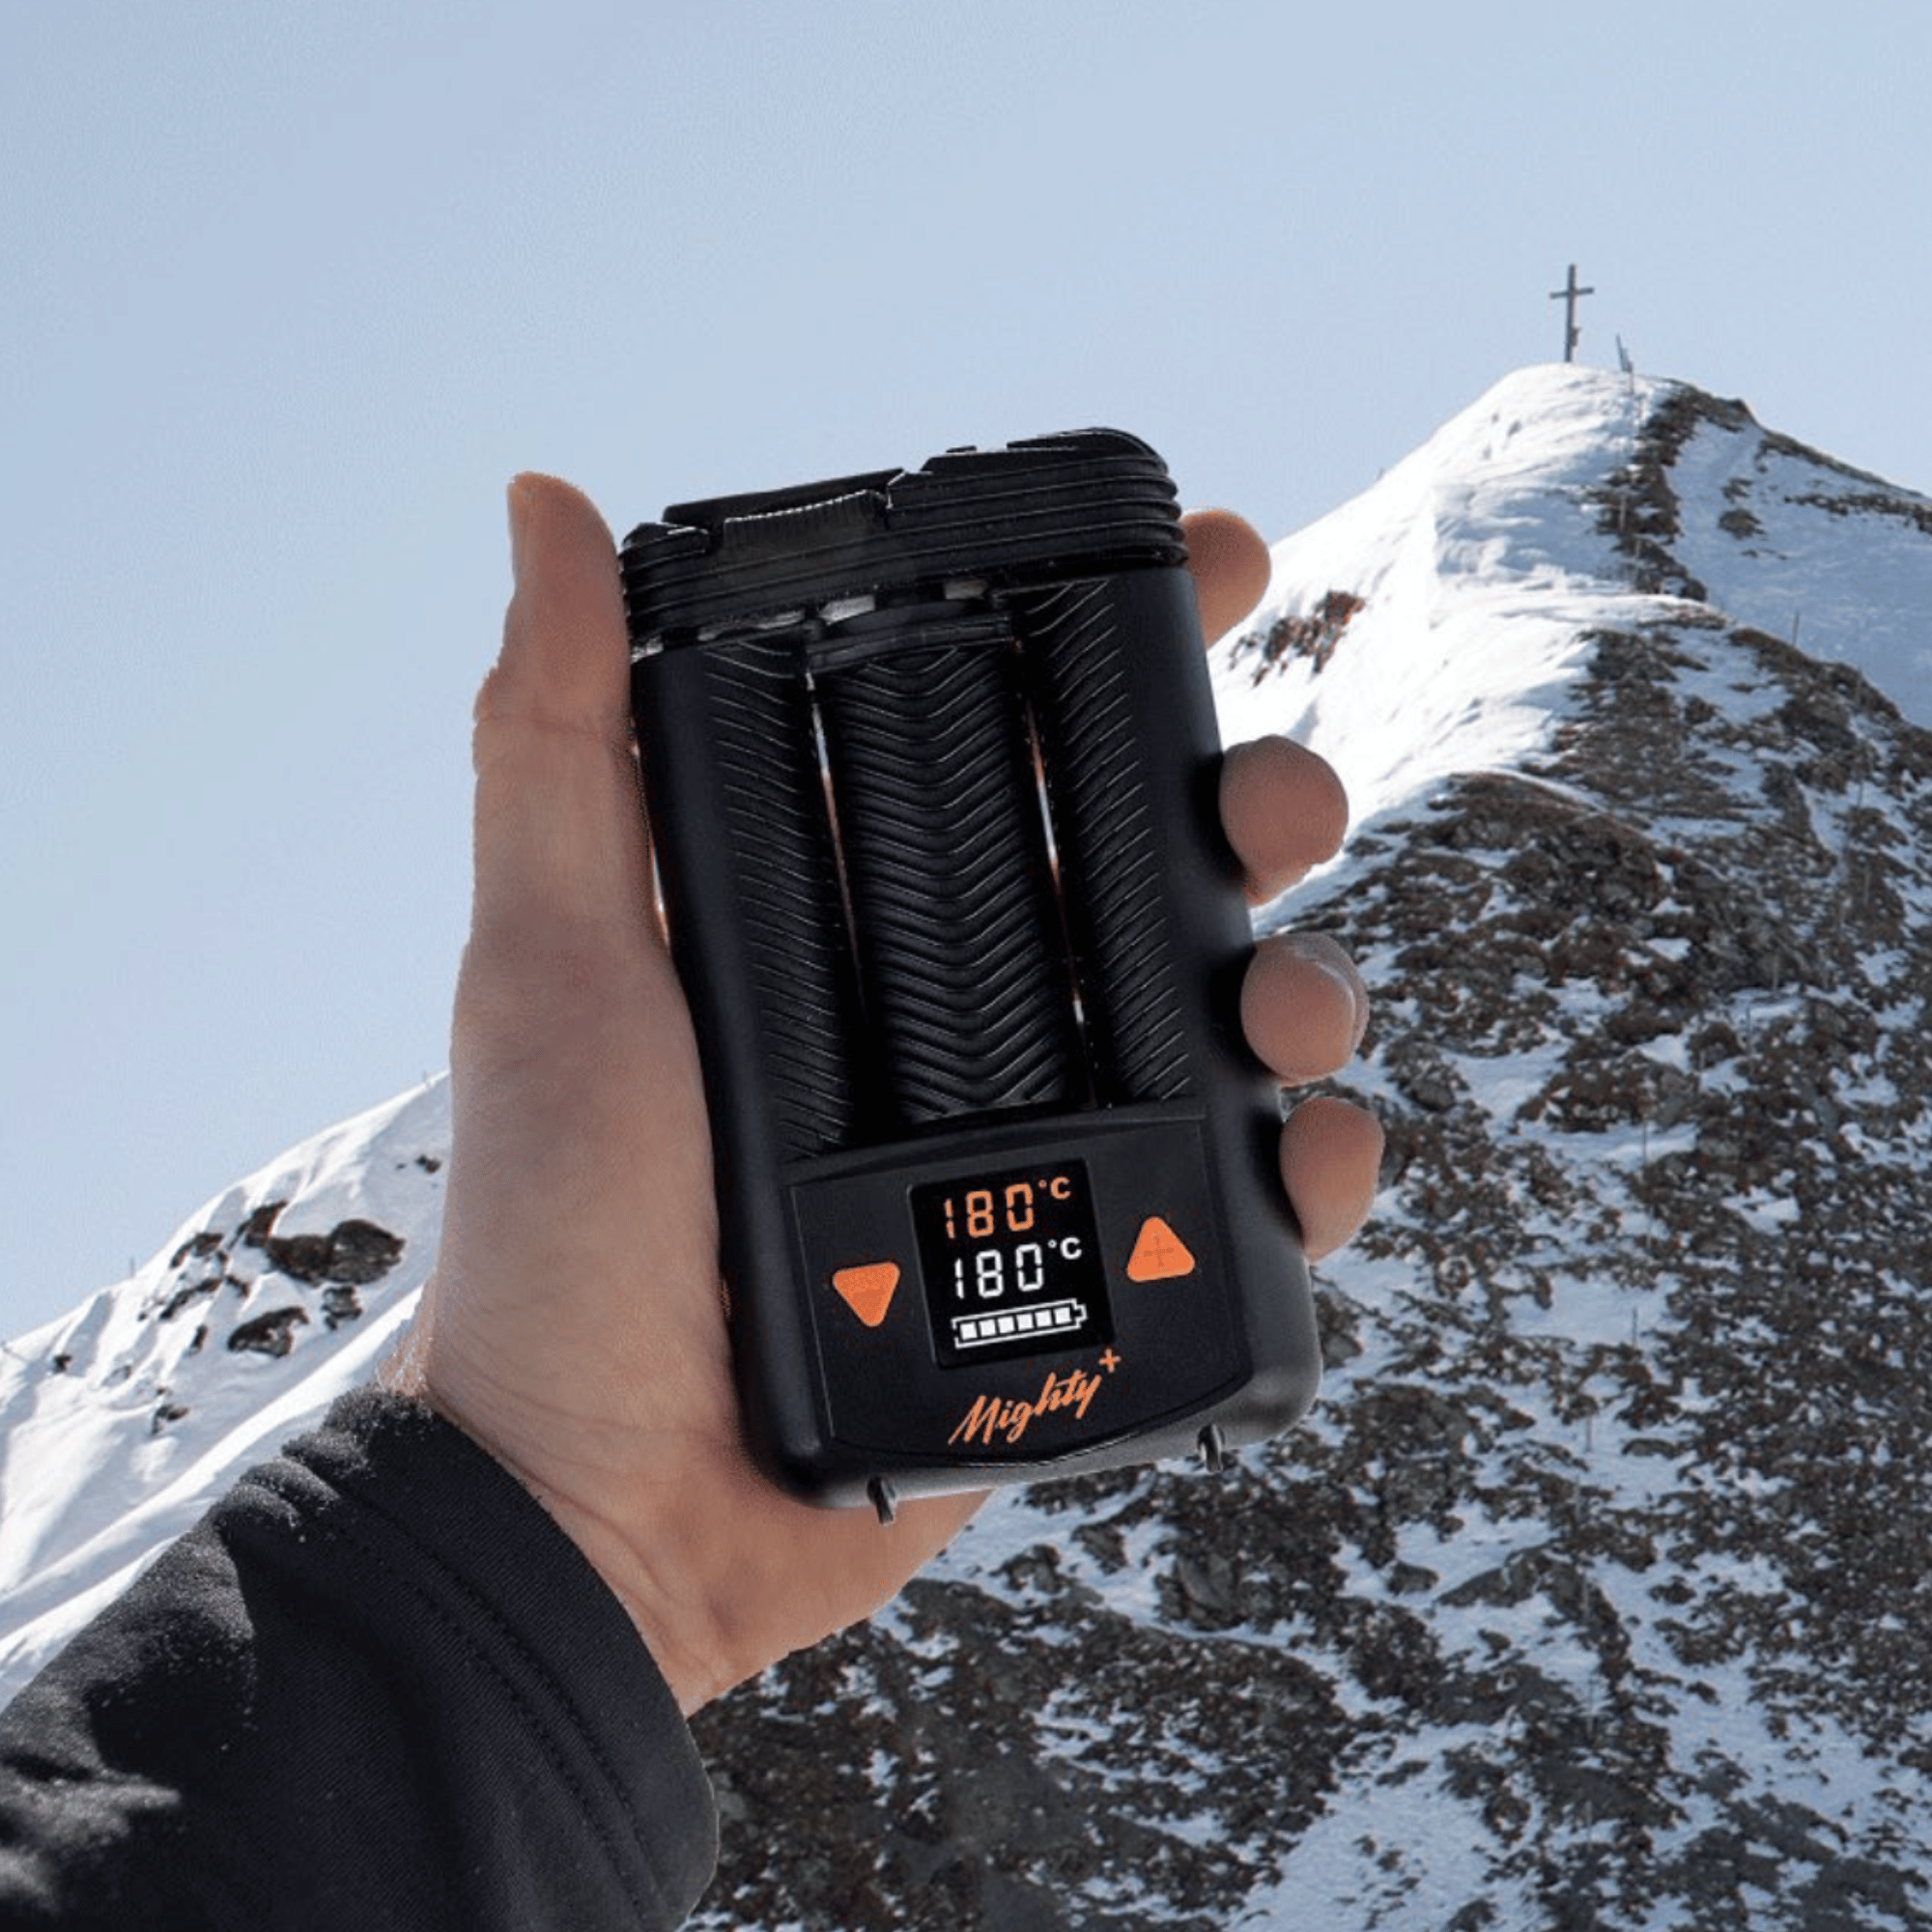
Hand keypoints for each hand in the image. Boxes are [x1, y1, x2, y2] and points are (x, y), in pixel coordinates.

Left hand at [380, 476, 1382, 1713]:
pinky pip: (1243, 1205)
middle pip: (1154, 872)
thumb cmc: (558, 1237)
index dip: (1125, 649)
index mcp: (854, 918)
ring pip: (1224, 1022)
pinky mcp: (1091, 1274)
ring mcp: (1036, 1145)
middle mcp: (959, 1016)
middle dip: (1250, 806)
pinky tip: (1308, 1152)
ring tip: (1284, 1006)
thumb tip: (544, 506)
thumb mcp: (553, 965)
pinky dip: (1308, 1169)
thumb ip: (558, 746)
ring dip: (1299, 980)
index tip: (1219, 566)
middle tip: (1272, 804)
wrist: (605, 1513)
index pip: (1011, 748)